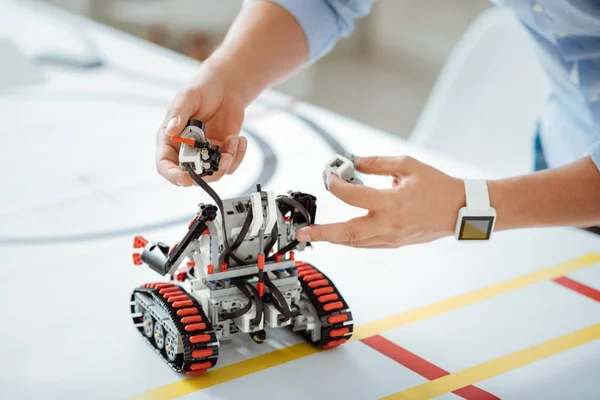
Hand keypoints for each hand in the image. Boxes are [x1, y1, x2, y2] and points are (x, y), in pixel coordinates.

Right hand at [156, 62, 247, 185]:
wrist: (226, 87)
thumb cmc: (202, 89)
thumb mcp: (188, 97)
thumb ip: (179, 113)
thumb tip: (171, 130)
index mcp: (170, 139)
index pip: (165, 165)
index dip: (173, 175)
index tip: (187, 179)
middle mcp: (186, 150)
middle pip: (191, 175)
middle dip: (208, 173)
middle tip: (223, 158)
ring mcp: (205, 152)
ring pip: (213, 173)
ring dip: (226, 164)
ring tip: (233, 142)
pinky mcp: (221, 151)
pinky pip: (230, 164)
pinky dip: (237, 156)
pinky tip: (239, 139)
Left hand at [296, 156, 465, 247]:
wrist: (460, 209)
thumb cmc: (437, 186)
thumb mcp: (407, 165)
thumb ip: (376, 163)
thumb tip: (353, 163)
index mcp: (392, 203)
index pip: (353, 196)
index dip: (337, 184)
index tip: (332, 176)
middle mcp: (389, 224)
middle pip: (348, 234)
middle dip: (322, 233)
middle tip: (302, 232)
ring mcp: (391, 238)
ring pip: (355, 243)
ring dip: (333, 238)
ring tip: (314, 234)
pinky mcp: (394, 243)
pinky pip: (366, 245)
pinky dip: (350, 240)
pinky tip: (340, 235)